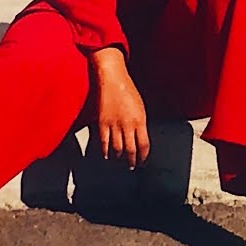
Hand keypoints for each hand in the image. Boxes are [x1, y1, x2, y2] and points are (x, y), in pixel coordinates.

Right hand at [91, 48, 149, 169]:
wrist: (112, 78)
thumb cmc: (127, 90)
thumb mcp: (140, 107)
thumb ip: (140, 124)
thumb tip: (139, 139)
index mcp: (140, 120)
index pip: (144, 145)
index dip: (144, 157)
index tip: (143, 162)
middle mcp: (128, 124)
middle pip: (131, 150)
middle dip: (132, 161)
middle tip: (132, 166)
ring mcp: (114, 124)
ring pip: (117, 149)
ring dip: (119, 157)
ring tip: (120, 161)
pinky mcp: (102, 122)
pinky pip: (104, 142)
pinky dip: (105, 151)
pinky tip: (107, 155)